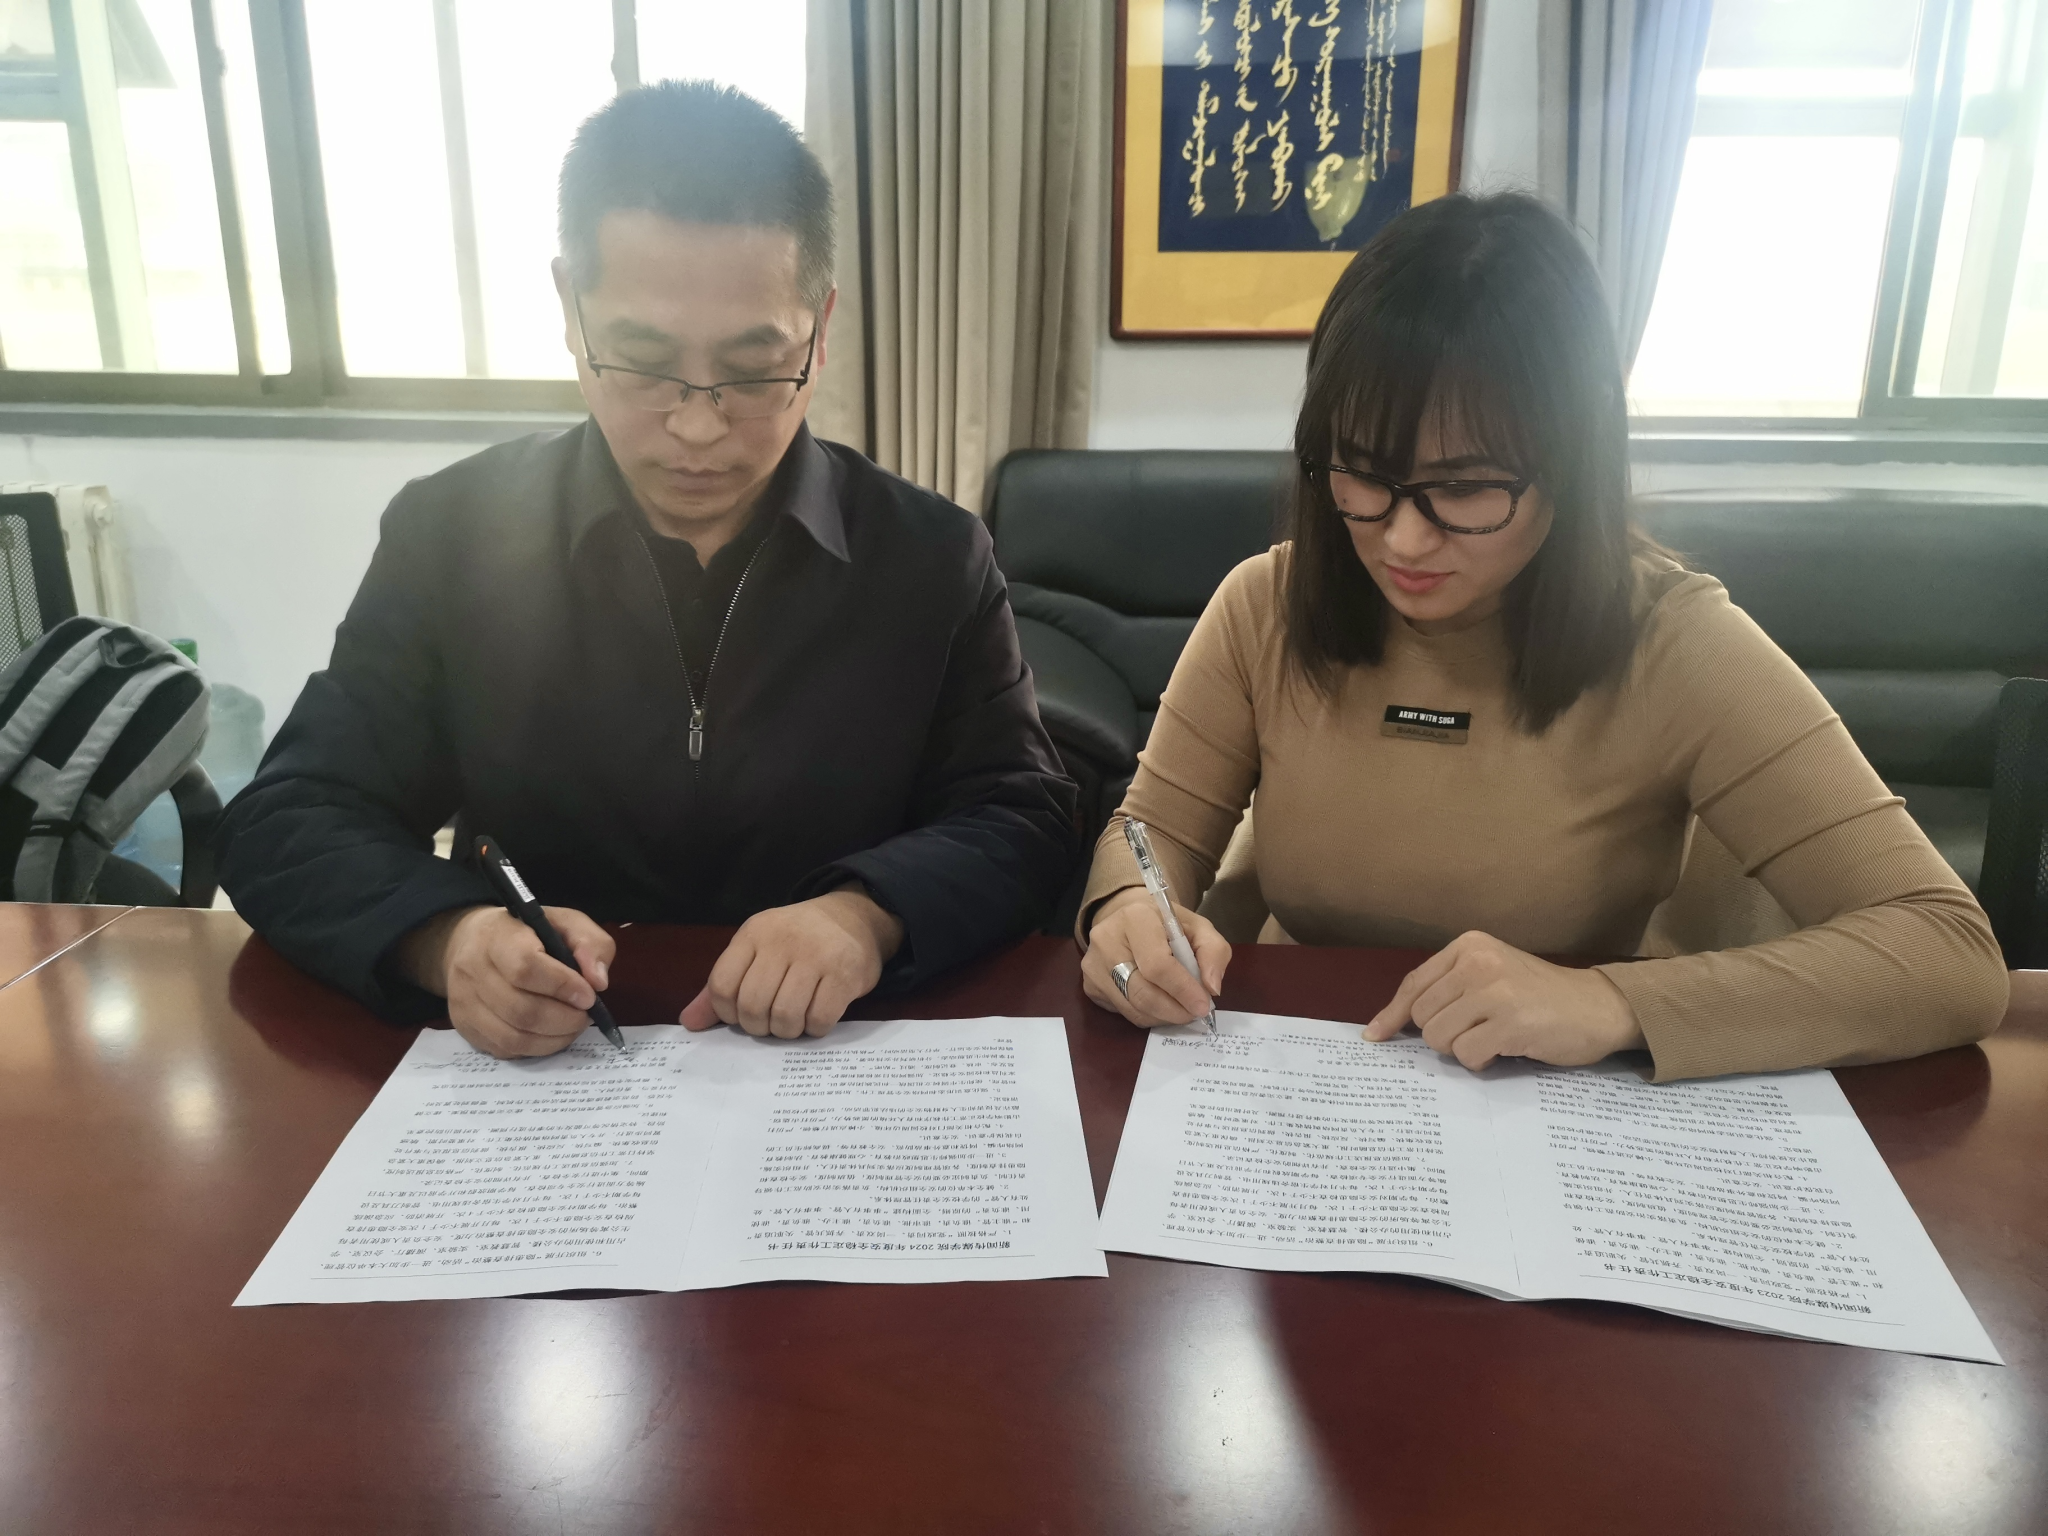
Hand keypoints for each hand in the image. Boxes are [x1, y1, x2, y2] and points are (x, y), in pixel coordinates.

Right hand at [400, 904, 614, 1059]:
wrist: (469, 942)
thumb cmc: (525, 932)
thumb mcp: (565, 922)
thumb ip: (590, 943)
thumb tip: (598, 982)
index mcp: (497, 937)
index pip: (525, 968)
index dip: (562, 987)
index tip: (588, 995)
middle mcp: (472, 970)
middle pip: (521, 1010)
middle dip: (564, 1019)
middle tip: (585, 1015)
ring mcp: (464, 1003)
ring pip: (513, 1037)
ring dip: (554, 1038)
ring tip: (572, 1026)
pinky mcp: (464, 1027)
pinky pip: (504, 1049)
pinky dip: (535, 1048)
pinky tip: (550, 1033)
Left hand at [678, 887, 903, 1038]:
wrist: (854, 917)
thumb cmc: (797, 940)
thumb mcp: (756, 950)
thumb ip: (720, 987)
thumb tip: (689, 1022)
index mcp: (753, 934)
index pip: (721, 985)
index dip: (726, 1012)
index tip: (741, 1013)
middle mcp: (782, 941)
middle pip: (752, 1006)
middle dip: (758, 1026)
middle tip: (769, 1022)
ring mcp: (816, 957)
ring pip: (784, 1017)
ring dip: (786, 1031)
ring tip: (793, 1021)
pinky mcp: (845, 974)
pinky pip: (819, 1019)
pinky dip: (814, 1029)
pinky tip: (816, 1016)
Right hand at [1081, 887, 1229, 1026]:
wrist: (1128, 919)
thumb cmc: (1165, 924)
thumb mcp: (1198, 927)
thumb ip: (1213, 951)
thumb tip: (1211, 987)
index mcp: (1135, 917)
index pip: (1157, 964)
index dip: (1182, 989)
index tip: (1203, 1004)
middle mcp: (1106, 940)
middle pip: (1142, 992)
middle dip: (1174, 1009)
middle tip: (1195, 1013)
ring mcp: (1093, 965)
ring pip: (1133, 1008)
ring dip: (1163, 1016)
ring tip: (1181, 1009)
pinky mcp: (1089, 986)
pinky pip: (1124, 1012)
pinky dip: (1148, 1016)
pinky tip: (1160, 1005)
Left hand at [1363, 930, 1642, 1069]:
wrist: (1598, 1006)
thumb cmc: (1539, 995)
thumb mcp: (1490, 975)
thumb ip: (1447, 990)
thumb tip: (1387, 1025)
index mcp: (1469, 946)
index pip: (1413, 984)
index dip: (1392, 1015)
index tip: (1375, 1036)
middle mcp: (1478, 962)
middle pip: (1422, 1017)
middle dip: (1441, 1035)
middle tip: (1476, 1033)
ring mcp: (1495, 992)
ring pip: (1439, 1038)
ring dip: (1462, 1049)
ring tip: (1493, 1038)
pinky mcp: (1510, 1023)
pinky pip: (1467, 1055)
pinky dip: (1481, 1061)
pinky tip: (1505, 1049)